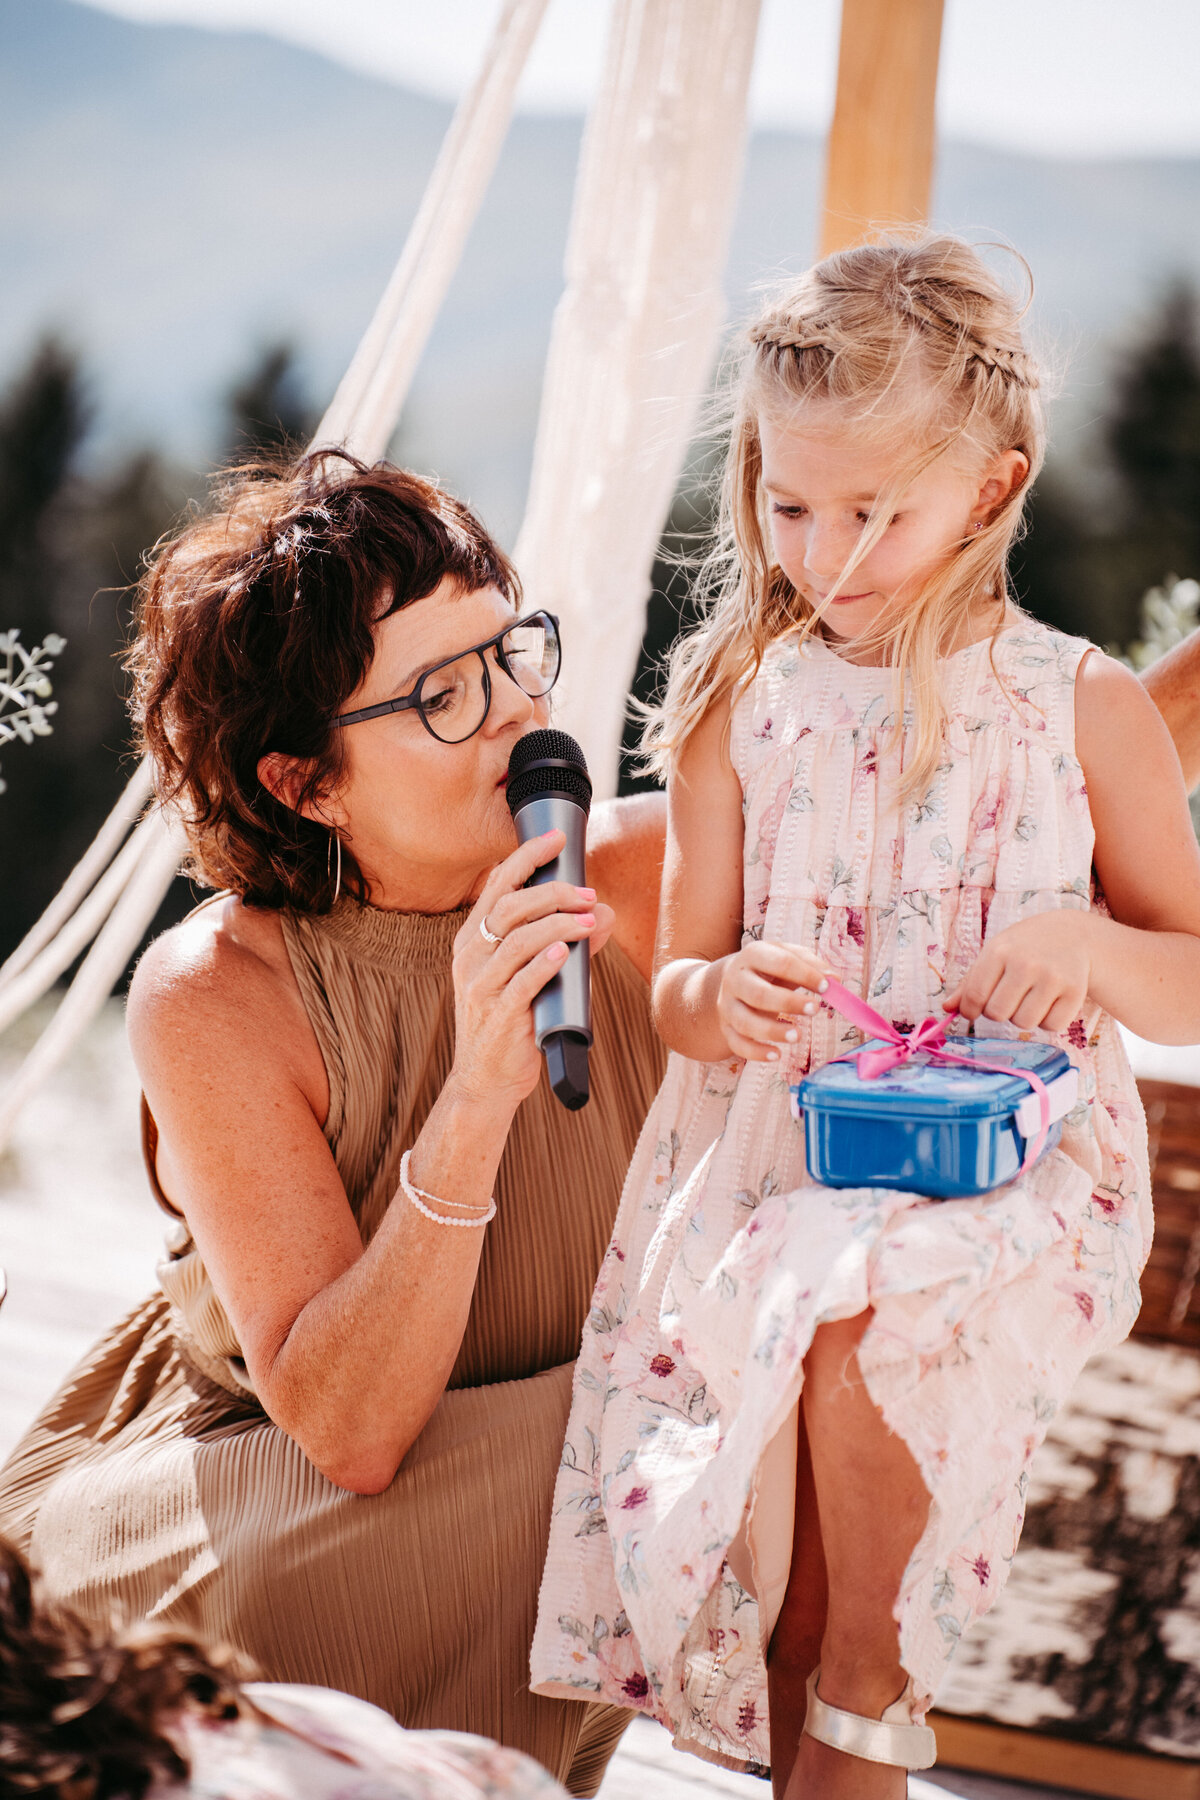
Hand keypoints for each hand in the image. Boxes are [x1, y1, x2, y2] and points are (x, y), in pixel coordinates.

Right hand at [448, 830, 611, 1107]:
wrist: (485, 1080)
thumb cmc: (511, 1022)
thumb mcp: (530, 977)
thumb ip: (563, 943)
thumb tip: (604, 914)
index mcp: (473, 940)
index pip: (496, 884)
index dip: (527, 857)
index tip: (557, 839)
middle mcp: (471, 957)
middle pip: (509, 906)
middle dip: (553, 892)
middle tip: (588, 894)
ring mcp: (481, 987)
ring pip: (518, 940)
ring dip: (558, 925)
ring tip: (590, 920)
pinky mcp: (498, 1016)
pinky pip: (521, 983)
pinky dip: (545, 964)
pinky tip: (565, 952)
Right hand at [716, 940, 829, 1061]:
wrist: (732, 980)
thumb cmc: (769, 968)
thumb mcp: (787, 956)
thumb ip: (812, 965)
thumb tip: (836, 980)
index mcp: (753, 955)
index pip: (780, 962)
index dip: (806, 974)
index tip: (827, 986)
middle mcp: (735, 980)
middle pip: (759, 994)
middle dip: (789, 1003)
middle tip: (815, 1009)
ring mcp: (728, 1005)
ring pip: (746, 1022)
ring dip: (773, 1031)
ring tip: (798, 1036)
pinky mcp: (726, 1028)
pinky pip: (738, 1044)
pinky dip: (756, 1052)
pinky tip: (776, 1055)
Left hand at [944, 913, 1092, 1031]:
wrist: (1073, 935)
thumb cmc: (1025, 947)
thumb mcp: (995, 953)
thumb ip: (970, 983)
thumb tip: (947, 1009)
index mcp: (999, 951)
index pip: (974, 996)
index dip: (970, 1010)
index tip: (973, 1010)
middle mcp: (1026, 963)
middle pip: (998, 1013)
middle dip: (998, 1012)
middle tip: (1007, 999)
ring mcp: (1053, 978)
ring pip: (1024, 1023)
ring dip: (1022, 1017)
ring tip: (1029, 998)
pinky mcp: (1075, 992)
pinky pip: (1051, 1026)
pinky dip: (1047, 1021)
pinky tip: (1048, 1002)